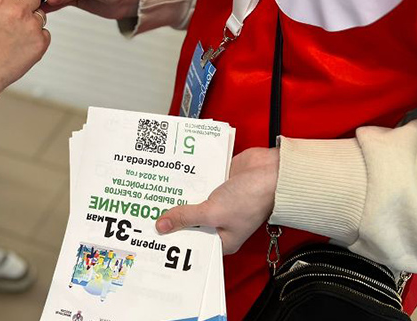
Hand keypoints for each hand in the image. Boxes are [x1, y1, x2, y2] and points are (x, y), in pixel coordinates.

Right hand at [0, 0, 49, 96]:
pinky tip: (20, 45)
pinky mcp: (40, 44)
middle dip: (24, 4)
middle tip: (10, 20)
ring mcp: (31, 27)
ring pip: (40, 14)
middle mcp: (18, 10)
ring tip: (12, 35)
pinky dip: (36, 38)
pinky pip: (45, 33)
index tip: (4, 5)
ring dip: (30, 20)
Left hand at [155, 148, 279, 253]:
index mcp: (222, 239)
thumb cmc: (252, 198)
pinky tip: (169, 179)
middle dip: (171, 217)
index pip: (192, 244)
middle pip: (189, 222)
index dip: (173, 241)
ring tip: (150, 197)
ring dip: (176, 198)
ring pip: (191, 202)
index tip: (151, 237)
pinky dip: (186, 182)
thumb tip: (162, 225)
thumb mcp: (214, 212)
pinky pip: (197, 184)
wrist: (272, 171)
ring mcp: (219, 202)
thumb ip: (187, 217)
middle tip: (144, 215)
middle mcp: (220, 223)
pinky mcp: (218, 183)